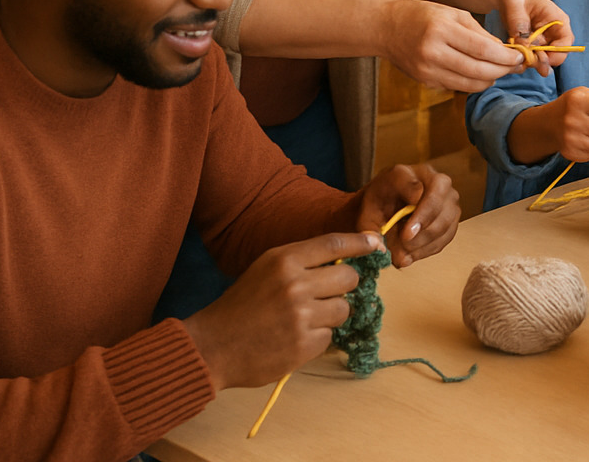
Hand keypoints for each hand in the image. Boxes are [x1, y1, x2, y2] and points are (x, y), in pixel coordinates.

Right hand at [183, 230, 382, 391]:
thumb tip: (345, 259)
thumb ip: (301, 262)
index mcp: (284, 260)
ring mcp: (301, 316)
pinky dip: (317, 338)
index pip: (333, 244)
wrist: (212, 346)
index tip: (376, 243)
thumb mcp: (266, 269)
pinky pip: (330, 336)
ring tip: (303, 319)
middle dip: (342, 287)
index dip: (360, 243)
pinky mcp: (304, 345)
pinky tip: (294, 337)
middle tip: (324, 295)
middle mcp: (296, 285)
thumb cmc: (241, 305)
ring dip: (330, 315)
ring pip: (344, 309)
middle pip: (349, 278)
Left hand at [358, 163, 458, 267]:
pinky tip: (412, 255)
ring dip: (424, 243)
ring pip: (445, 220)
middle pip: (438, 201)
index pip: (417, 188)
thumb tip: (380, 248)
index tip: (406, 235)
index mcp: (405, 173)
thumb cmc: (379, 204)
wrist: (388, 203)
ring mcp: (446, 195)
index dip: (416, 214)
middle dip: (424, 229)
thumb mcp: (367, 213)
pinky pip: (447, 234)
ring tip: (404, 255)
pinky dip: (429, 248)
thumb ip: (369, 230)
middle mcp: (431, 178)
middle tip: (407, 247)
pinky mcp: (452, 213)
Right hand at [380, 0, 524, 91]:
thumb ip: (479, 33)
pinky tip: (482, 74)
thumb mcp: (453, 14)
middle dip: (502, 71)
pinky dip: (473, 83)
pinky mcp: (425, 81)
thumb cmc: (423, 15)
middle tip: (516, 67)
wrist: (386, 27)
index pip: (482, 49)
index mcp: (442, 30)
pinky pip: (457, 87)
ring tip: (501, 71)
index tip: (519, 57)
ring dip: (490, 79)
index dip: (505, 57)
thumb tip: (504, 52)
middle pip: (478, 70)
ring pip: (469, 84)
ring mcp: (427, 70)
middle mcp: (433, 53)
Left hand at [491, 0, 571, 75]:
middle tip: (526, 61)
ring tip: (516, 57)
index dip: (557, 54)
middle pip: (555, 55)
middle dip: (542, 62)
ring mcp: (541, 40)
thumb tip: (525, 43)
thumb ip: (519, 20)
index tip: (540, 58)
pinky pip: (529, 58)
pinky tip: (511, 55)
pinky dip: (521, 60)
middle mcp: (552, 32)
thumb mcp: (514, 1)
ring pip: (542, 59)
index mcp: (556, 19)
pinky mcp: (530, 46)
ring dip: (530, 62)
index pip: (566, 42)